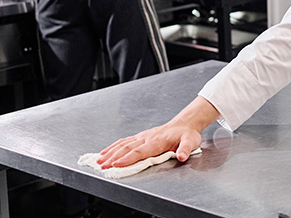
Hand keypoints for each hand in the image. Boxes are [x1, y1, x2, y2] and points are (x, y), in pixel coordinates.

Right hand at [97, 96, 218, 167]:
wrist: (184, 124)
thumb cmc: (187, 135)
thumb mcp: (191, 141)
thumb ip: (185, 149)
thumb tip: (182, 156)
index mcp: (158, 141)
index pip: (140, 151)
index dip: (128, 159)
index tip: (116, 164)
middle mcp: (147, 138)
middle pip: (128, 148)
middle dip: (114, 157)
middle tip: (102, 166)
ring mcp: (142, 136)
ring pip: (123, 144)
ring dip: (110, 152)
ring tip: (99, 160)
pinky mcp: (140, 137)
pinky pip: (124, 141)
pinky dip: (113, 146)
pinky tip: (105, 152)